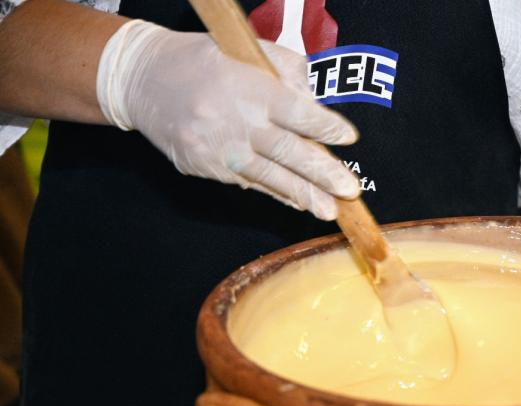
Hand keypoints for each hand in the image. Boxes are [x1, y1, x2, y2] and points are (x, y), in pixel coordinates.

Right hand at [96, 20, 357, 218]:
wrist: (142, 80)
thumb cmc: (203, 61)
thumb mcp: (246, 50)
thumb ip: (287, 70)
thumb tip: (318, 100)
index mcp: (247, 88)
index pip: (294, 110)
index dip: (322, 127)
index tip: (348, 138)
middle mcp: (233, 121)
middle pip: (286, 151)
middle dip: (321, 173)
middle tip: (349, 190)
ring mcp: (217, 149)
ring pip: (269, 176)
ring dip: (303, 195)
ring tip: (330, 211)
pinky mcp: (205, 167)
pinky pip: (249, 182)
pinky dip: (275, 192)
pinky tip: (298, 202)